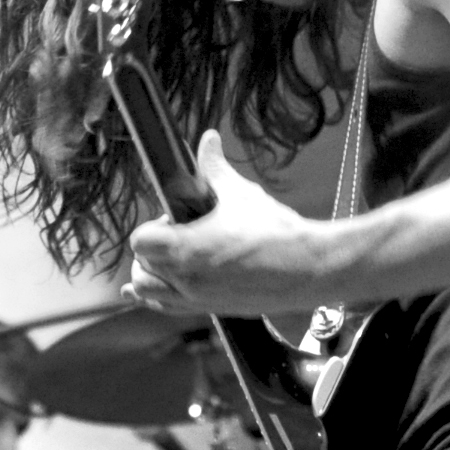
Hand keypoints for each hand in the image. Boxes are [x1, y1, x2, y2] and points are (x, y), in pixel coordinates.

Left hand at [126, 132, 334, 314]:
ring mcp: (197, 300)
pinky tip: (163, 284)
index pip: (140, 241)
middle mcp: (186, 280)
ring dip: (150, 273)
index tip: (175, 216)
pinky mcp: (211, 311)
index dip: (153, 225)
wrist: (309, 268)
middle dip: (152, 248)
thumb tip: (208, 139)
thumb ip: (215, 168)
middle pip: (141, 266)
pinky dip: (159, 296)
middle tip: (179, 233)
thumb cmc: (276, 231)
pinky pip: (168, 307)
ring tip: (170, 257)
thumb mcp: (242, 194)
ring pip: (148, 292)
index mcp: (187, 249)